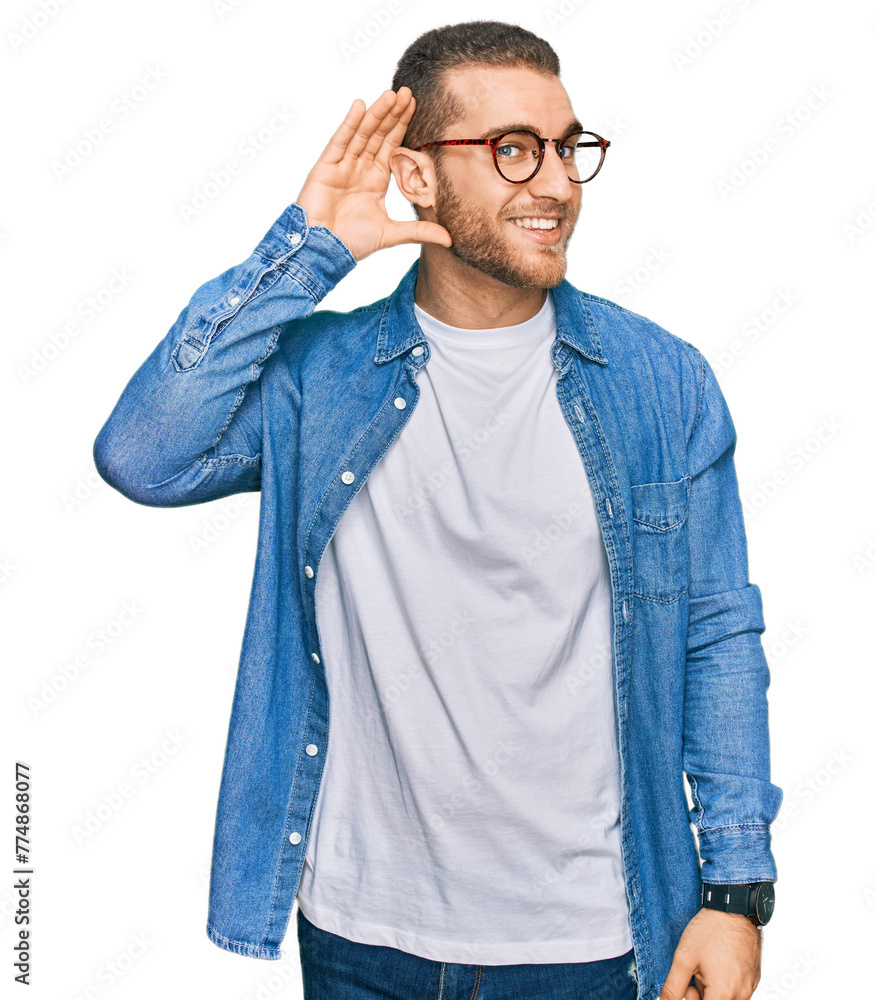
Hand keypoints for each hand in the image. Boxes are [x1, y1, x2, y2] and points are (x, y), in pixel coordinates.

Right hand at [296, 87, 451, 260]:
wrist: (323, 251)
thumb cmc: (353, 243)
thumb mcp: (391, 234)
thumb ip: (419, 231)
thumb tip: (449, 239)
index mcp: (375, 179)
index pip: (391, 145)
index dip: (401, 125)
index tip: (414, 105)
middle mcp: (360, 168)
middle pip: (378, 134)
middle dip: (392, 114)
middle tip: (406, 91)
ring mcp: (343, 165)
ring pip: (362, 134)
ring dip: (376, 114)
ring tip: (390, 94)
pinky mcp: (325, 167)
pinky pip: (340, 141)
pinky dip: (349, 124)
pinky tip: (361, 106)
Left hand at [660, 908, 760, 999]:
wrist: (733, 909)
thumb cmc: (711, 930)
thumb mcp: (684, 959)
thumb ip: (673, 987)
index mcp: (723, 993)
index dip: (690, 999)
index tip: (687, 988)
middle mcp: (742, 995)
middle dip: (700, 996)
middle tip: (693, 976)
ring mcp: (750, 986)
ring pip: (726, 998)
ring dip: (713, 990)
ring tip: (706, 967)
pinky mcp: (754, 978)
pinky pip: (737, 990)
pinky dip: (725, 983)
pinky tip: (718, 963)